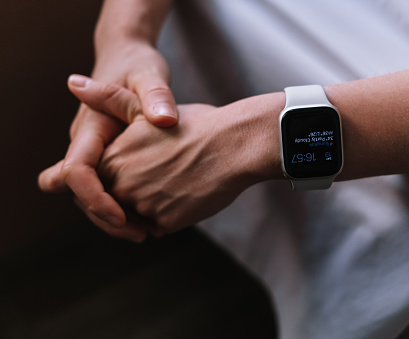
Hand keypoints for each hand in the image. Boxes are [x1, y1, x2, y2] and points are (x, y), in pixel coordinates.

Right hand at [38, 40, 177, 240]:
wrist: (128, 58)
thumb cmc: (138, 65)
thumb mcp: (149, 76)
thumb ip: (155, 96)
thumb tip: (164, 120)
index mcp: (90, 128)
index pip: (75, 171)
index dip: (94, 197)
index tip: (122, 215)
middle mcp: (87, 144)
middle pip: (80, 193)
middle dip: (106, 217)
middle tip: (143, 233)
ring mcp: (97, 152)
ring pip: (93, 195)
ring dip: (116, 216)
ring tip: (152, 231)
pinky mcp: (110, 157)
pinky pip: (108, 189)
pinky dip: (125, 205)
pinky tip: (155, 216)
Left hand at [67, 77, 282, 233]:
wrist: (234, 145)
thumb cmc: (194, 125)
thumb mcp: (144, 106)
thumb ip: (106, 99)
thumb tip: (72, 82)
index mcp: (110, 161)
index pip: (97, 183)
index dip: (119, 175)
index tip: (142, 166)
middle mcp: (121, 188)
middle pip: (118, 202)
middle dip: (135, 192)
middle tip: (164, 173)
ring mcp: (144, 208)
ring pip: (139, 216)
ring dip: (152, 206)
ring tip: (176, 179)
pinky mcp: (167, 223)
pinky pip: (160, 226)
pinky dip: (171, 215)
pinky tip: (188, 191)